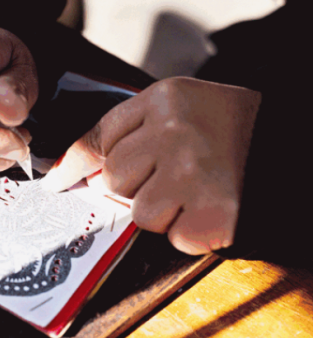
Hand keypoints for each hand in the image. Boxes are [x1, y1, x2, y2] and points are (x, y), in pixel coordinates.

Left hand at [41, 77, 260, 254]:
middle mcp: (173, 133)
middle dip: (131, 188)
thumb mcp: (174, 107)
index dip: (74, 165)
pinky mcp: (211, 211)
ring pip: (139, 213)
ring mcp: (192, 173)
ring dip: (160, 211)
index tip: (56, 183)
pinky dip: (186, 231)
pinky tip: (207, 208)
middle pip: (113, 181)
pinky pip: (172, 236)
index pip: (98, 139)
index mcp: (162, 101)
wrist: (282, 142)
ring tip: (192, 192)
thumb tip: (82, 174)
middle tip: (166, 178)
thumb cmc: (224, 126)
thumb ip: (127, 132)